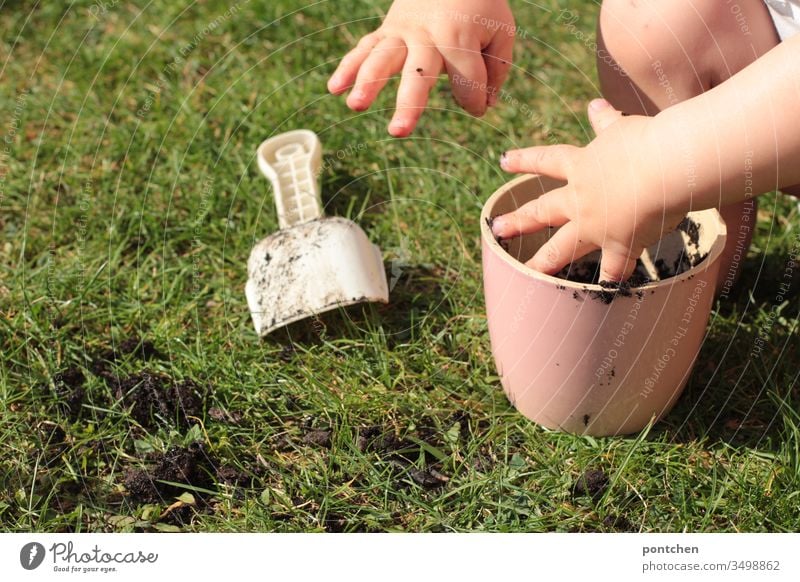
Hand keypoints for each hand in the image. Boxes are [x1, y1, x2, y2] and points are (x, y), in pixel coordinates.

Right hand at [327, 0, 514, 136]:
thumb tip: (485, 104)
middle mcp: (427, 35)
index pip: (467, 84)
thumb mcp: (501, 30)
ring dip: (367, 83)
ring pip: (383, 59)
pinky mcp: (387, 29)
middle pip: (418, 74)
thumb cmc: (480, 5)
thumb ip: (496, 69)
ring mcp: (403, 31)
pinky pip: (365, 48)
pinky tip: (334, 89)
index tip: (479, 105)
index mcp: (459, 37)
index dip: (476, 101)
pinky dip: (348, 67)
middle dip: (409, 105)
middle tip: (398, 132)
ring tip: (355, 106)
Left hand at [491, 99, 689, 281]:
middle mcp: (582, 198)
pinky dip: (610, 282)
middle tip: (497, 228)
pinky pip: (613, 269)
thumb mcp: (622, 128)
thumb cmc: (648, 141)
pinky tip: (604, 297)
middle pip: (542, 211)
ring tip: (529, 272)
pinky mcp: (620, 244)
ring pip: (563, 248)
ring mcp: (597, 225)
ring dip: (545, 262)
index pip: (546, 160)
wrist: (668, 166)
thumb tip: (595, 104)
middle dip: (518, 220)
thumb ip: (607, 122)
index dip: (525, 160)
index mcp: (582, 165)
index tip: (503, 161)